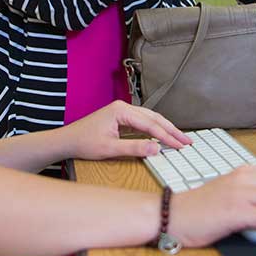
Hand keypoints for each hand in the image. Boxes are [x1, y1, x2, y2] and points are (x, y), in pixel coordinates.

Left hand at [60, 101, 190, 160]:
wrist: (67, 140)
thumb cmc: (84, 143)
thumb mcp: (110, 149)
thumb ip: (134, 147)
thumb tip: (157, 148)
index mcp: (121, 111)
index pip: (150, 124)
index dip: (167, 136)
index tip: (180, 146)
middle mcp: (124, 107)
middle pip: (154, 117)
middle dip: (171, 130)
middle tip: (187, 141)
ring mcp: (123, 111)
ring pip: (150, 118)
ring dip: (165, 129)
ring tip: (180, 139)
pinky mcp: (121, 117)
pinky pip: (143, 122)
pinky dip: (155, 129)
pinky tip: (163, 136)